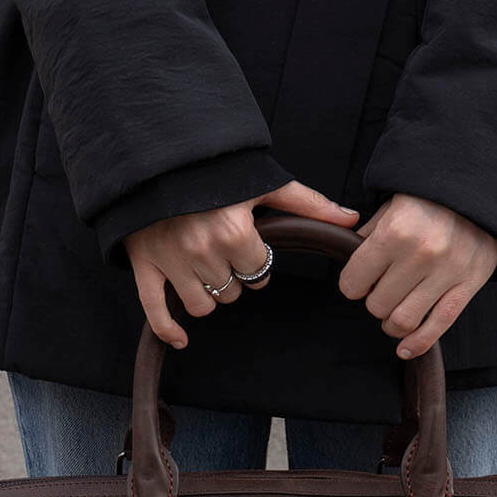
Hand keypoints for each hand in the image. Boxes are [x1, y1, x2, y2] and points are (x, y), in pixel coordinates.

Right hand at [124, 181, 359, 348]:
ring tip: (203, 270)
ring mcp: (172, 261)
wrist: (156, 156)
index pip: (258, 273)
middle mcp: (203, 250)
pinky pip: (156, 310)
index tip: (247, 246)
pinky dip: (168, 329)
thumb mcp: (264, 181)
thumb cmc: (215, 168)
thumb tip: (351, 221)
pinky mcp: (145, 265)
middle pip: (232, 292)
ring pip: (202, 306)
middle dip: (232, 277)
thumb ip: (308, 204)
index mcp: (235, 232)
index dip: (256, 262)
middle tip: (223, 253)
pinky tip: (181, 340)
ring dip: (207, 295)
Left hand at [338, 193, 496, 358]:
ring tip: (394, 312)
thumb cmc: (432, 197)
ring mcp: (447, 272)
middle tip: (382, 290)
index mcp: (395, 231)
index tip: (360, 281)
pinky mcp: (469, 285)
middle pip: (377, 305)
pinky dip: (418, 344)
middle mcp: (420, 254)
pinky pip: (439, 326)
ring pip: (403, 321)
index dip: (353, 284)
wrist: (483, 189)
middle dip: (374, 302)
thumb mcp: (393, 204)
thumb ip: (370, 235)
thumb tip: (351, 263)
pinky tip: (405, 349)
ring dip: (392, 324)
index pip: (354, 282)